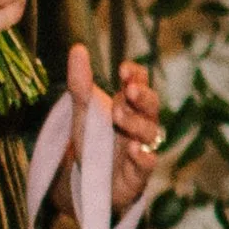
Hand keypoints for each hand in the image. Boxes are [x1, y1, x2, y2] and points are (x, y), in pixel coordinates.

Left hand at [67, 41, 162, 217]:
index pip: (140, 83)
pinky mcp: (139, 173)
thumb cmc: (94, 141)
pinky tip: (136, 150)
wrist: (88, 180)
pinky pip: (148, 164)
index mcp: (130, 104)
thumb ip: (80, 83)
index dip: (136, 75)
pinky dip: (144, 157)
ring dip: (136, 123)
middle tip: (128, 90)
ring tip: (119, 117)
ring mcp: (142, 147)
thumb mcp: (82, 111)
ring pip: (149, 133)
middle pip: (150, 106)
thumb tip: (78, 48)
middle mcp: (140, 123)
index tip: (123, 69)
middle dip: (141, 97)